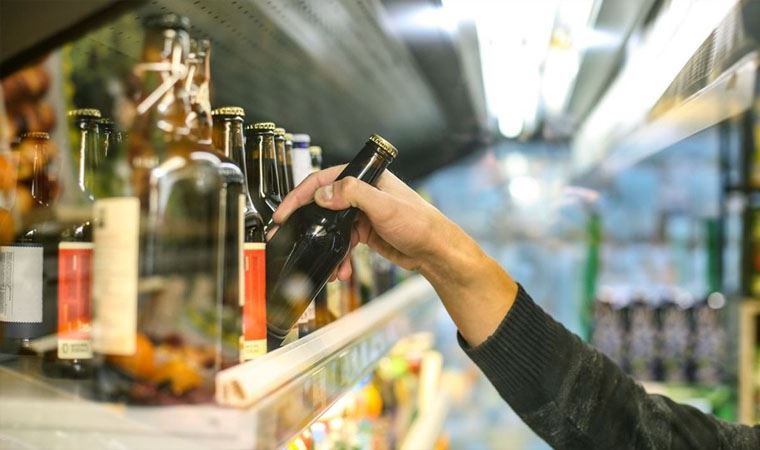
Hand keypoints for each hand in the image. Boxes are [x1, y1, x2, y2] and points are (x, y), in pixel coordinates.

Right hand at [273, 164, 517, 346]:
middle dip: (307, 224)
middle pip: (323, 205)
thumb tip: (323, 194)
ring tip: (327, 264)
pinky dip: (339, 257)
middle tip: (289, 237)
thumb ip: (353, 195)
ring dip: (326, 247)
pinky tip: (341, 270)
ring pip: (332, 228)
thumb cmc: (421, 224)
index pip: (323, 180)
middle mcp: (362, 193)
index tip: (284, 213)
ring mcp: (362, 214)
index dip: (300, 196)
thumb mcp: (385, 206)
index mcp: (366, 178)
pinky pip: (342, 243)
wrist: (436, 252)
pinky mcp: (365, 232)